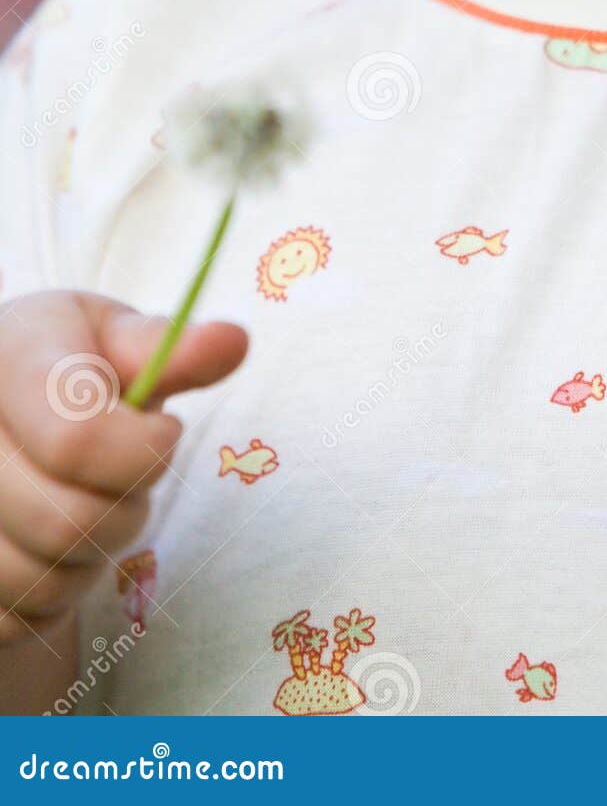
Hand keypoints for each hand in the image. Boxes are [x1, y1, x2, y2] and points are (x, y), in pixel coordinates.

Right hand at [0, 290, 246, 643]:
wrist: (8, 417)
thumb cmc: (74, 368)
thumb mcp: (116, 339)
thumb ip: (169, 348)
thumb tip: (233, 341)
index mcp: (10, 355)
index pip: (77, 440)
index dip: (143, 454)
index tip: (164, 433)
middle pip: (67, 522)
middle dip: (128, 511)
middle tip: (132, 480)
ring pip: (42, 579)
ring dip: (93, 558)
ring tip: (93, 507)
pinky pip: (15, 617)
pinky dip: (52, 595)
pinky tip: (52, 545)